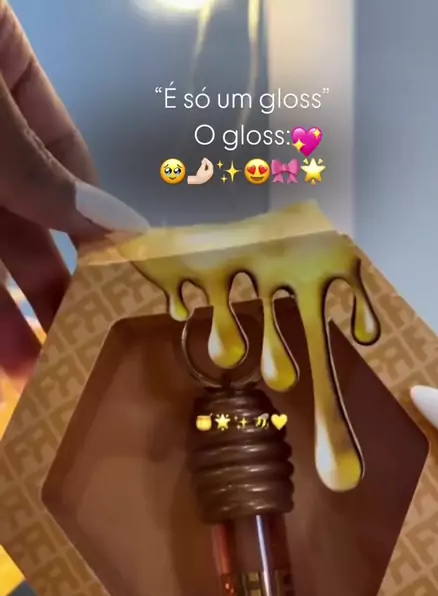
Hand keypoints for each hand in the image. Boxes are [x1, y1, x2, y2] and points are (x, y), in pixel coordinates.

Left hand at [0, 2, 148, 392]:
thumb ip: (37, 166)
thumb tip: (113, 229)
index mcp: (6, 80)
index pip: (65, 166)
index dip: (95, 230)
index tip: (124, 290)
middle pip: (22, 226)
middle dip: (49, 291)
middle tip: (76, 353)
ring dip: (4, 317)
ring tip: (29, 373)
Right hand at [187, 158, 213, 184]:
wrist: (198, 181)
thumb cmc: (199, 175)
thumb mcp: (201, 169)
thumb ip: (203, 164)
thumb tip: (204, 160)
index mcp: (210, 172)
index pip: (210, 165)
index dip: (207, 161)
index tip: (204, 159)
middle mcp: (211, 173)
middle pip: (210, 166)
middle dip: (207, 162)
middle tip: (203, 159)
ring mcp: (210, 174)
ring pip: (209, 167)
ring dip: (206, 164)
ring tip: (202, 161)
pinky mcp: (208, 174)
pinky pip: (208, 169)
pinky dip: (206, 166)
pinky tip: (203, 165)